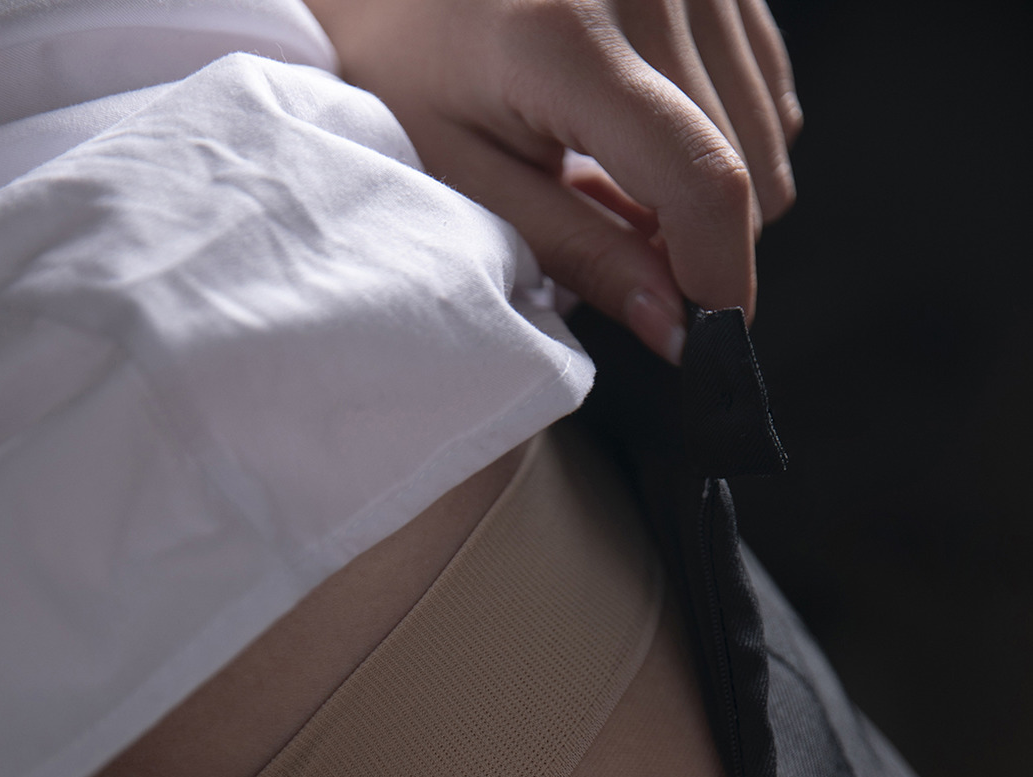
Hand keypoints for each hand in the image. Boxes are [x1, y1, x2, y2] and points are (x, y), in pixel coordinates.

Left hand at [305, 0, 801, 360]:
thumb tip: (674, 326)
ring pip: (768, 138)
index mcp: (569, 34)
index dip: (717, 278)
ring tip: (616, 173)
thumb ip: (577, 252)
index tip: (702, 337)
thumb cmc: (412, 65)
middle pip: (743, 168)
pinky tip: (649, 128)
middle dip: (694, 240)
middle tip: (612, 239)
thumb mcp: (468, 179)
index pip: (701, 179)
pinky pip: (767, 90)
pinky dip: (721, 135)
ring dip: (707, 189)